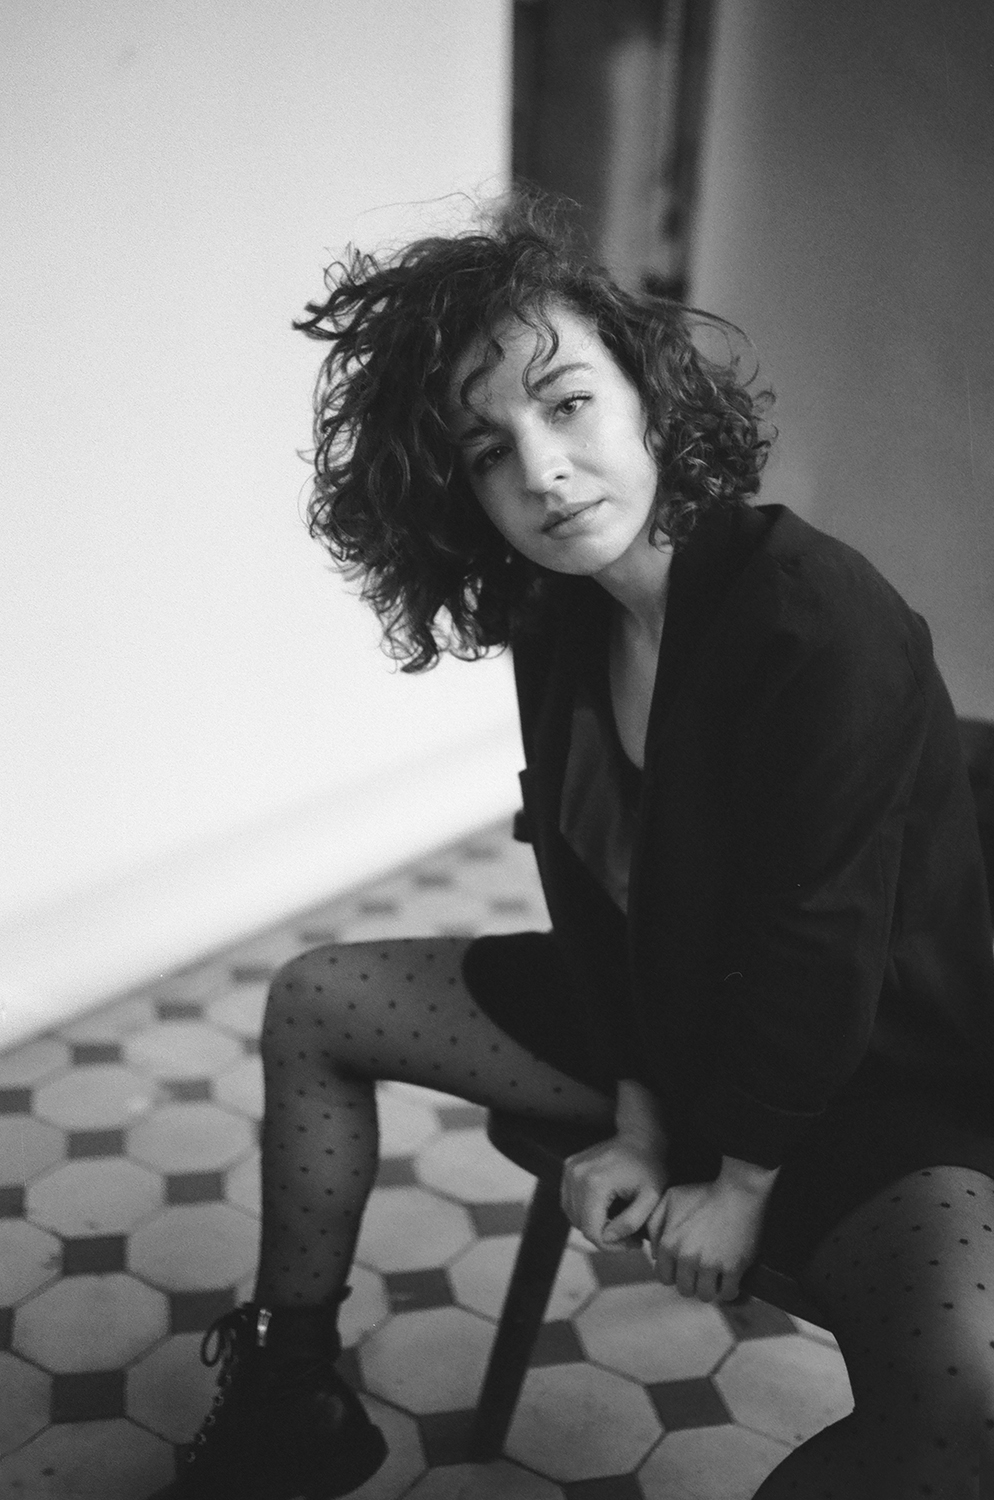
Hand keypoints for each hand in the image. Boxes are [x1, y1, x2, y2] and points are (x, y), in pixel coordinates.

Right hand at [560, 1133, 667, 1251]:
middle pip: (581, 1225)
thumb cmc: (649, 1166)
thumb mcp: (651, 1197)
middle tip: (630, 1236)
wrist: (640, 1136)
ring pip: (573, 1216)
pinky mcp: (568, 1167)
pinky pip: (570, 1202)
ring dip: (594, 1225)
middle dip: (605, 1237)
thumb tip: (608, 1238)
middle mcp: (576, 1175)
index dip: (611, 1246)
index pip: (592, 1231)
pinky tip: (605, 1211)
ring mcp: (569, 1170)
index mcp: (594, 1183)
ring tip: (618, 1223)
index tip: (633, 1243)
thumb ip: (631, 1222)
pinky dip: (585, 1212)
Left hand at [647, 1179, 766, 1301]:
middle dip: (691, 1282)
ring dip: (710, 1289)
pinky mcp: (733, 1268)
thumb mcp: (670, 1199)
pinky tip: (730, 1280)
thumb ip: (654, 1224)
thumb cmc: (704, 1193)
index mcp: (669, 1244)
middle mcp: (686, 1258)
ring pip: (705, 1295)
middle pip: (685, 1289)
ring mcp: (710, 1265)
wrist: (738, 1191)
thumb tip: (653, 1252)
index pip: (664, 1277)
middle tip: (700, 1273)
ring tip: (714, 1278)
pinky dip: (729, 1290)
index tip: (683, 1269)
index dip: (674, 1274)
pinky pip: (728, 1293)